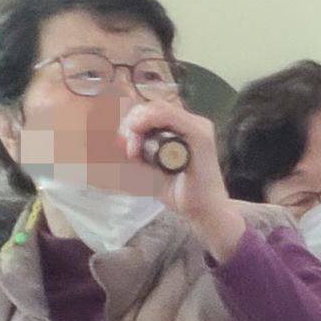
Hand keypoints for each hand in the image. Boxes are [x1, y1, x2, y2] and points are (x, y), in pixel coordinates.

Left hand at [121, 101, 244, 260]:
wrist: (205, 212)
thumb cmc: (181, 195)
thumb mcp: (150, 172)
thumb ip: (134, 157)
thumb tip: (115, 140)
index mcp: (183, 130)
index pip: (152, 113)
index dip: (132, 122)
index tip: (121, 144)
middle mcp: (192, 123)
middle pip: (153, 107)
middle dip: (132, 123)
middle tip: (126, 149)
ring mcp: (198, 126)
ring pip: (159, 108)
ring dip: (138, 124)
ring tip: (131, 149)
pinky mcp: (199, 134)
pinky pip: (169, 115)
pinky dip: (149, 119)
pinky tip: (137, 129)